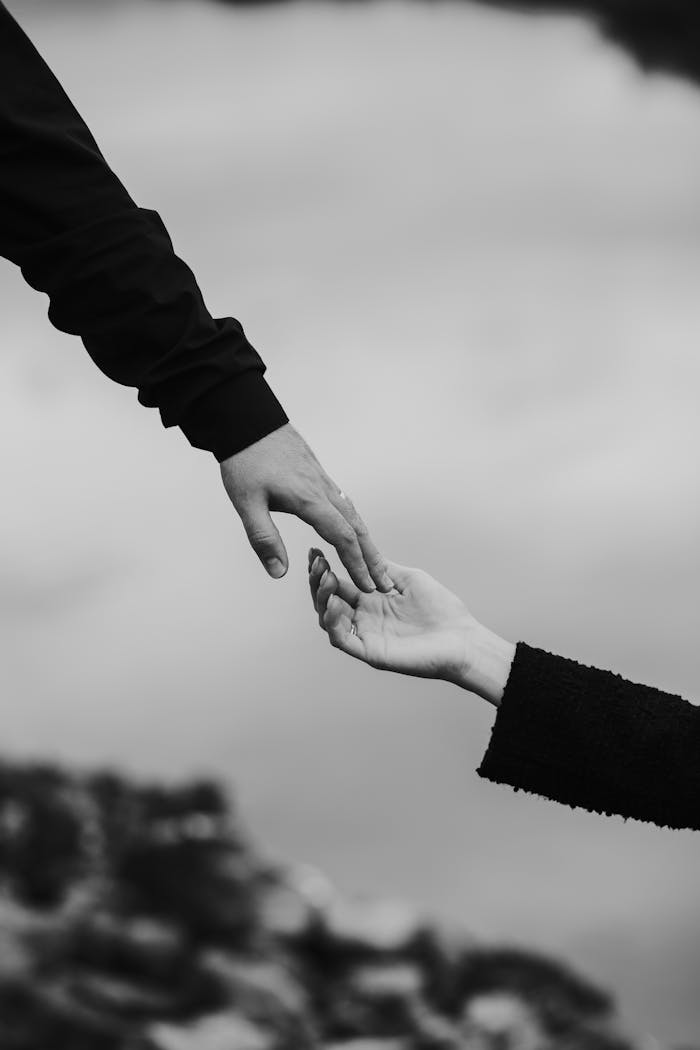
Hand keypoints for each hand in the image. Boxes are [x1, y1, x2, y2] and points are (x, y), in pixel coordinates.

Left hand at [220, 423, 392, 592]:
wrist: (247, 421)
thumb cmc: (245, 461)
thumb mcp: (247, 503)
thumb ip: (263, 538)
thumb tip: (279, 573)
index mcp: (309, 500)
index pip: (342, 537)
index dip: (356, 564)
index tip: (368, 585)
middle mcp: (323, 490)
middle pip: (357, 528)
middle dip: (372, 557)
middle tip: (385, 582)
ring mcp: (322, 480)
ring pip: (353, 514)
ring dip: (366, 541)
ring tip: (376, 561)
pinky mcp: (317, 474)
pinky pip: (344, 502)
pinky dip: (355, 522)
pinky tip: (354, 527)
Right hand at [308, 548, 514, 704]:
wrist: (461, 637)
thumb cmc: (441, 609)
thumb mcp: (408, 578)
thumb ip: (381, 567)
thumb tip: (359, 548)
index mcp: (372, 599)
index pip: (339, 583)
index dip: (324, 568)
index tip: (316, 551)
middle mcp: (364, 617)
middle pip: (328, 600)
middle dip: (318, 580)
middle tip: (316, 563)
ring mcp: (365, 634)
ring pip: (328, 619)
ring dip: (322, 598)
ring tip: (325, 579)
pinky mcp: (369, 652)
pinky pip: (341, 639)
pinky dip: (332, 622)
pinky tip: (334, 604)